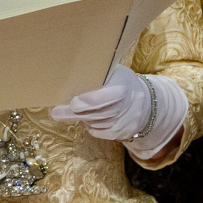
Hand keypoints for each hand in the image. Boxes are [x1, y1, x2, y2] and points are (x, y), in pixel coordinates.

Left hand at [51, 65, 187, 159]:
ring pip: (94, 123)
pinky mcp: (119, 134)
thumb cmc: (124, 82)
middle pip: (94, 113)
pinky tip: (85, 117)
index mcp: (122, 89)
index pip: (101, 99)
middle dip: (73, 113)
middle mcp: (123, 109)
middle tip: (56, 112)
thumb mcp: (116, 72)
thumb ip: (99, 74)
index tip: (72, 102)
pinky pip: (98, 131)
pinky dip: (89, 124)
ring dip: (79, 117)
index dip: (86, 101)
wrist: (146, 103)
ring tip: (62, 113)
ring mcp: (121, 124)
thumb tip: (74, 68)